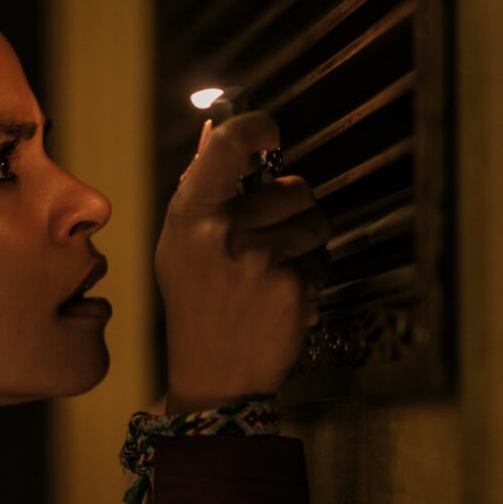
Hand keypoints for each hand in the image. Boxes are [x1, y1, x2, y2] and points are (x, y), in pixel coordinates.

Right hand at [155, 113, 331, 414]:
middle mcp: (223, 230)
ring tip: (273, 274)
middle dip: (294, 209)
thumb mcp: (180, 243)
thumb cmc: (196, 302)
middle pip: (295, 187)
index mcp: (191, 212)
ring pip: (316, 223)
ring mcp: (260, 260)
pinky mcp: (292, 287)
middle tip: (270, 239)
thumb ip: (202, 188)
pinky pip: (322, 261)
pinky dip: (310, 278)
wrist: (211, 375)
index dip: (257, 128)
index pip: (228, 144)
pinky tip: (282, 300)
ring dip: (306, 244)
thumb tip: (218, 131)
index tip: (271, 136)